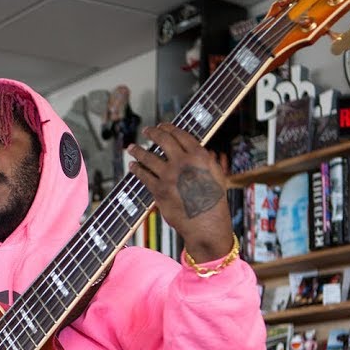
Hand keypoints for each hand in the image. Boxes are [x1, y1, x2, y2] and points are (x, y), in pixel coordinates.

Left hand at [127, 123, 233, 261]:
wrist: (206, 224)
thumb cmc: (214, 202)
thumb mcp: (217, 175)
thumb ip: (206, 160)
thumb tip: (199, 150)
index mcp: (199, 156)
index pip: (180, 134)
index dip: (169, 127)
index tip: (162, 125)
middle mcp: (183, 163)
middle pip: (163, 140)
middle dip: (152, 132)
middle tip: (146, 130)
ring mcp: (169, 176)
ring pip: (148, 157)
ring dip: (138, 150)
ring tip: (132, 148)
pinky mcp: (159, 190)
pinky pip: (143, 175)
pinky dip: (136, 169)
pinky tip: (133, 166)